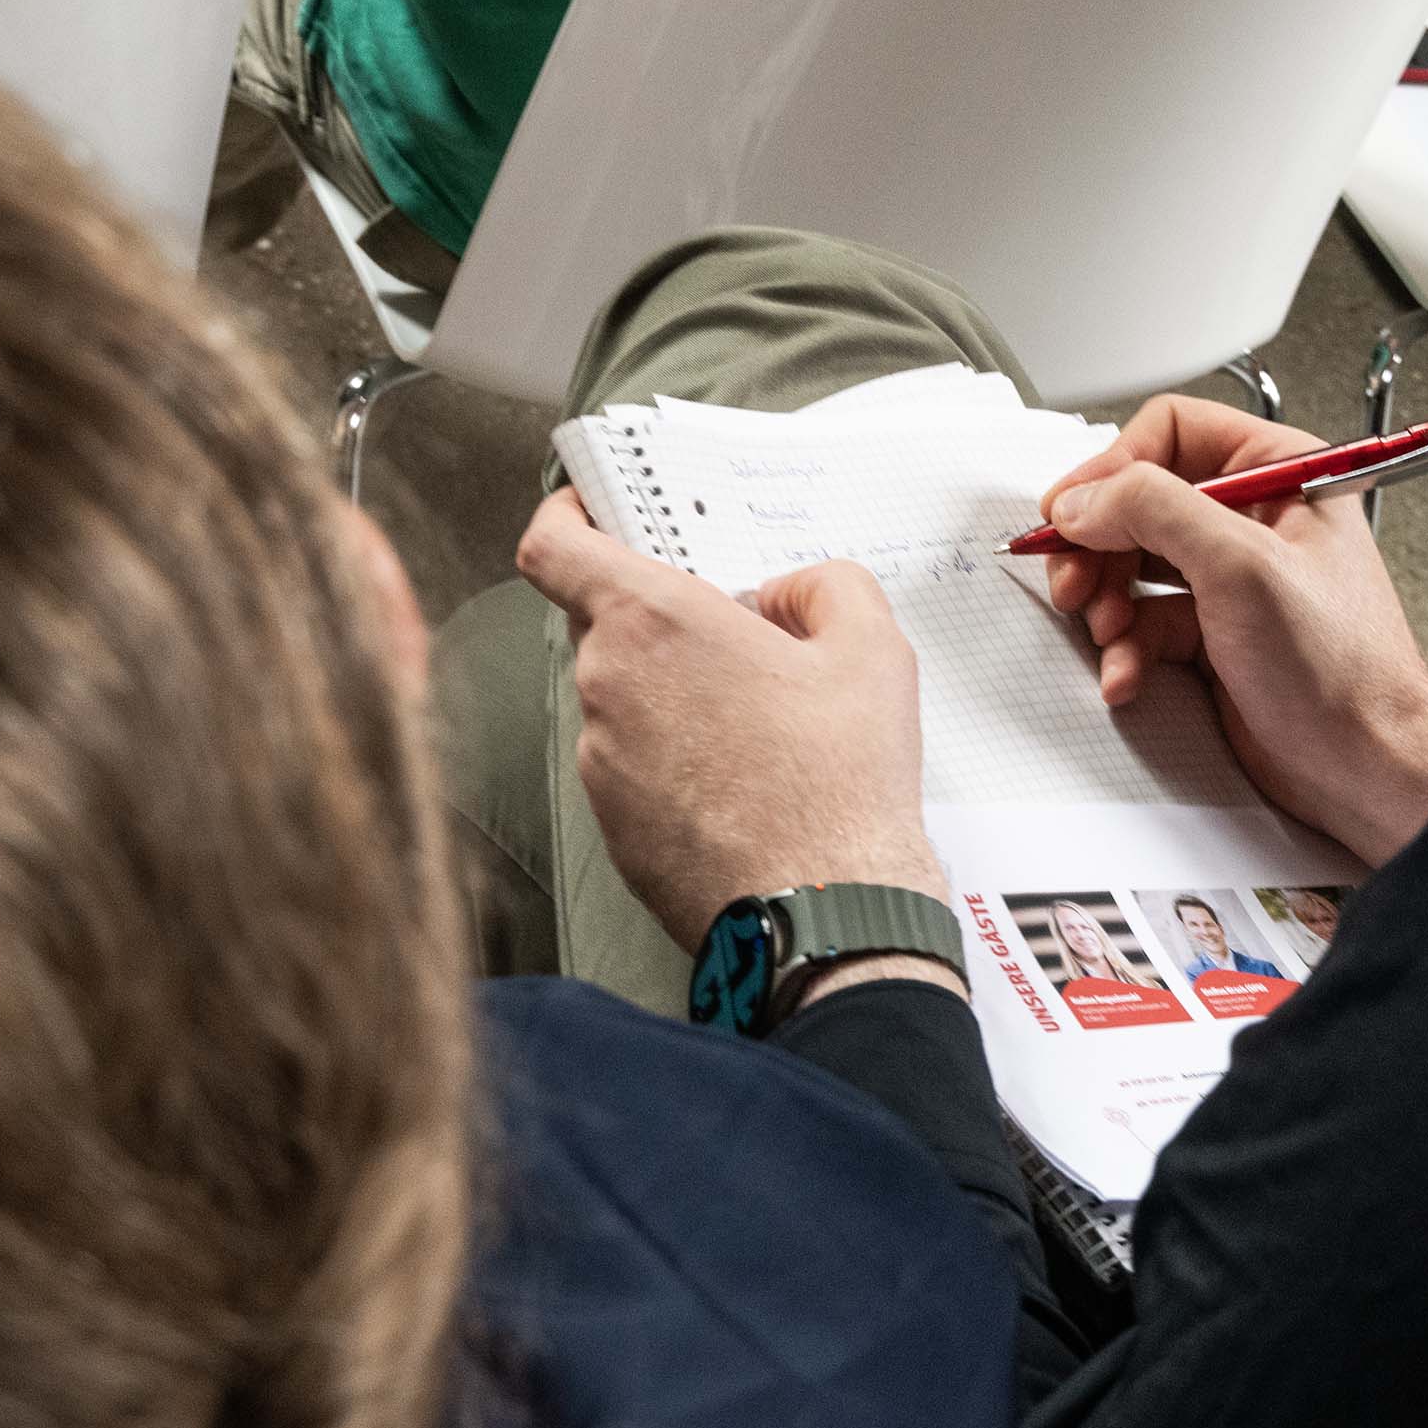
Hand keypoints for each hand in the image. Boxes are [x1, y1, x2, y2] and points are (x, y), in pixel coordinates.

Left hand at [516, 490, 949, 953]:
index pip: (554, 545)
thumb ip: (826, 585)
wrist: (824, 915)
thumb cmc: (841, 785)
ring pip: (628, 702)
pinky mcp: (614, 829)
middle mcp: (607, 688)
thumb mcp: (873, 648)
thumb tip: (788, 596)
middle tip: (744, 640)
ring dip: (678, 700)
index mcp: (654, 623)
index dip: (566, 517)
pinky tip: (751, 787)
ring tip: (764, 731)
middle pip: (608, 626)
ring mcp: (602, 765)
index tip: (593, 512)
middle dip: (667, 623)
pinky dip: (680, 764)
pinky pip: (638, 769)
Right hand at [1039, 396, 1427, 865]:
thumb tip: (1085, 497)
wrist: (1365, 764)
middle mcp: (1255, 519)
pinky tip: (1127, 676)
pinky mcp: (1216, 637)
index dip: (1114, 467)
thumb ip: (1156, 511)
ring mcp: (1232, 580)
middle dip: (1098, 545)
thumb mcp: (1243, 567)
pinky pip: (1146, 626)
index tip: (1072, 510)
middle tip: (1071, 580)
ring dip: (1105, 600)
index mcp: (1280, 473)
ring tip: (1107, 630)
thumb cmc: (1343, 667)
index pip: (1172, 432)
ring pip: (1134, 566)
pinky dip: (1125, 651)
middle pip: (1141, 502)